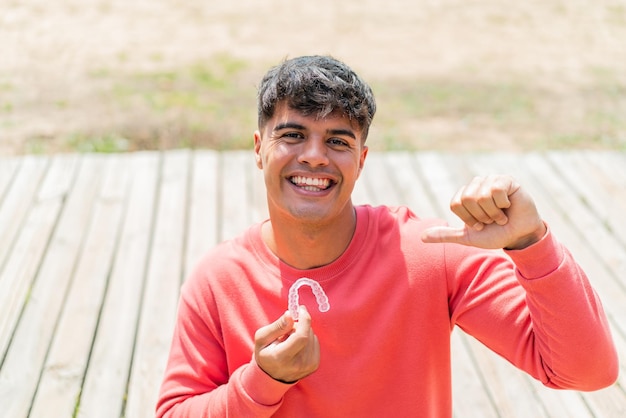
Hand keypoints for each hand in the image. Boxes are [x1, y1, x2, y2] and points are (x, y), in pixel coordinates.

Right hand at [254, 306, 319, 382]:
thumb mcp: (262, 337)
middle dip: (299, 325)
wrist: (271, 375)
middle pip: (307, 334)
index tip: (301, 309)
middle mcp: (297, 365)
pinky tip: (296, 345)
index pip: (301, 336)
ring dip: (302, 332)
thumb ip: (277, 326)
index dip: (304, 320)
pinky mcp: (314, 365)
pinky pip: (315, 342)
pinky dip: (307, 339)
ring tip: (289, 340)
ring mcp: (308, 367)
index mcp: (282, 358)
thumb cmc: (265, 353)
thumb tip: (291, 315)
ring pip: (313, 336)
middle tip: (286, 330)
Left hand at [421, 175, 546, 249]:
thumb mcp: (468, 237)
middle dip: (481, 216)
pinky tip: (508, 205)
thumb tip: (421, 237)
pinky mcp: (506, 180)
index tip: (478, 225)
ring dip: (493, 213)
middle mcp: (475, 185)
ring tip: (501, 215)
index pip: (456, 204)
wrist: (519, 235)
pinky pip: (496, 190)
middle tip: (491, 220)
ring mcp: (490, 181)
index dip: (468, 219)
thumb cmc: (495, 234)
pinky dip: (503, 204)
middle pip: (467, 199)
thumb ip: (446, 235)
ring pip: (481, 196)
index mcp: (464, 196)